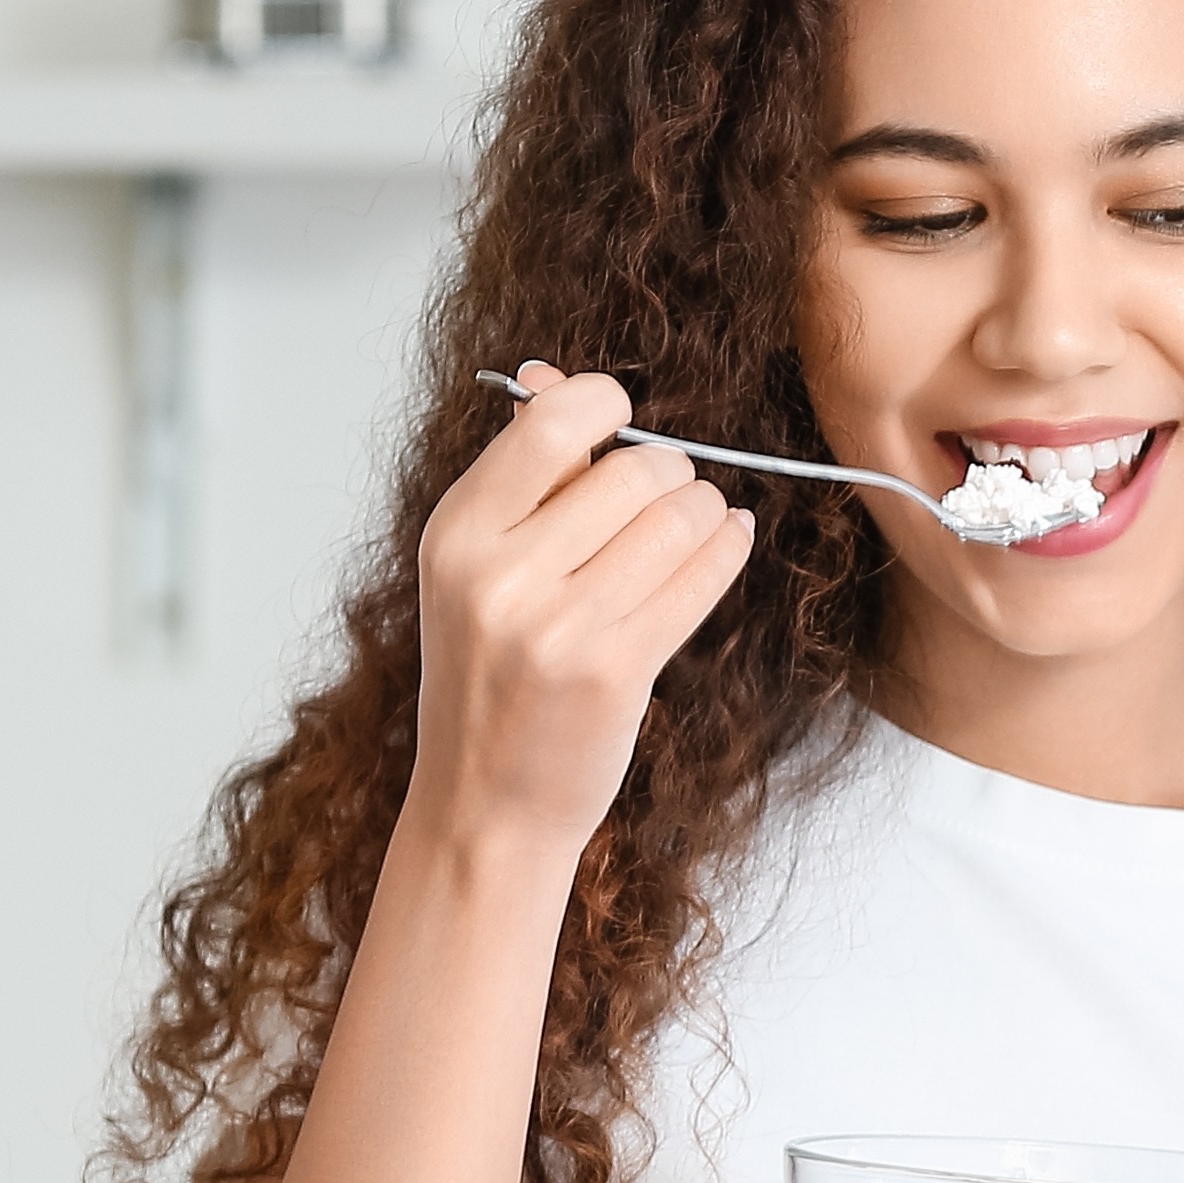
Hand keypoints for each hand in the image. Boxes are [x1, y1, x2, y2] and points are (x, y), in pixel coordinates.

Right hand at [406, 364, 757, 866]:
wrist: (484, 807)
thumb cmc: (488, 683)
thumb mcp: (474, 572)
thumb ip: (522, 478)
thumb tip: (555, 375)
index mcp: (456, 534)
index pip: (551, 420)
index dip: (604, 407)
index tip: (620, 427)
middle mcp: (499, 575)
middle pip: (632, 468)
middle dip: (669, 473)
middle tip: (668, 495)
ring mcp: (557, 627)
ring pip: (677, 517)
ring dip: (705, 511)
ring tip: (697, 524)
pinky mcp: (615, 671)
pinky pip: (700, 576)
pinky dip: (726, 548)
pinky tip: (726, 542)